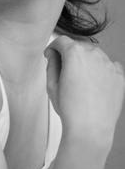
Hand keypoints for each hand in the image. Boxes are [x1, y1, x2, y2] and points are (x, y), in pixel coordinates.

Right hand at [45, 35, 124, 153]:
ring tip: (79, 80)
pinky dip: (100, 69)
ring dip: (86, 61)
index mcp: (75, 55)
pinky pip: (108, 66)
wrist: (91, 128)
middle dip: (70, 55)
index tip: (51, 54)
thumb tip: (54, 56)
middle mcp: (95, 55)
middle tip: (63, 69)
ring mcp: (109, 65)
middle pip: (79, 46)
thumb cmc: (72, 110)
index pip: (62, 41)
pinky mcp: (119, 76)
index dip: (53, 47)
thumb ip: (51, 65)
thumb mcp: (52, 86)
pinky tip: (93, 83)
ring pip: (95, 55)